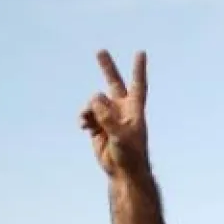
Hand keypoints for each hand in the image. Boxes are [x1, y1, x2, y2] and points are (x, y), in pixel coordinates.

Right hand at [81, 50, 149, 178]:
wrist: (122, 171)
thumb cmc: (130, 154)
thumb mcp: (121, 135)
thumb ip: (107, 117)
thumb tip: (95, 98)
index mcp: (134, 109)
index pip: (138, 84)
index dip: (138, 69)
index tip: (140, 52)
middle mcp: (121, 109)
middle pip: (114, 83)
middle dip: (107, 68)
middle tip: (100, 51)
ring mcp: (109, 116)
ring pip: (94, 102)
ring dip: (89, 109)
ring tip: (87, 122)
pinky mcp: (97, 126)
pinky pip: (86, 114)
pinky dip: (83, 118)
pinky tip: (83, 125)